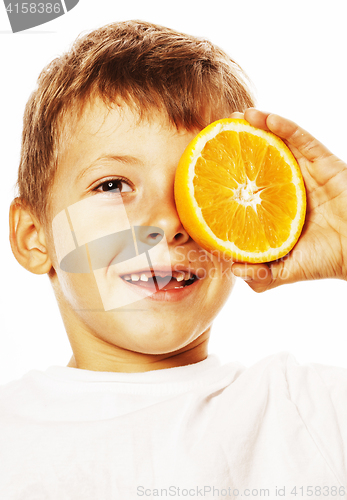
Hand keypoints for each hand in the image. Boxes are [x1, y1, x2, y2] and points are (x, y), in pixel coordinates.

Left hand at [229, 109, 346, 291]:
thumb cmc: (326, 261)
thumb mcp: (286, 270)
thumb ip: (260, 273)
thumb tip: (232, 269)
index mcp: (278, 208)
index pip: (252, 186)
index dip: (233, 175)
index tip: (210, 166)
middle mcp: (290, 187)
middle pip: (262, 159)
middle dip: (241, 144)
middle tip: (218, 131)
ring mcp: (306, 173)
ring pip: (279, 143)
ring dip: (258, 127)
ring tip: (236, 117)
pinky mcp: (324, 163)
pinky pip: (302, 140)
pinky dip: (284, 126)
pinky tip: (263, 117)